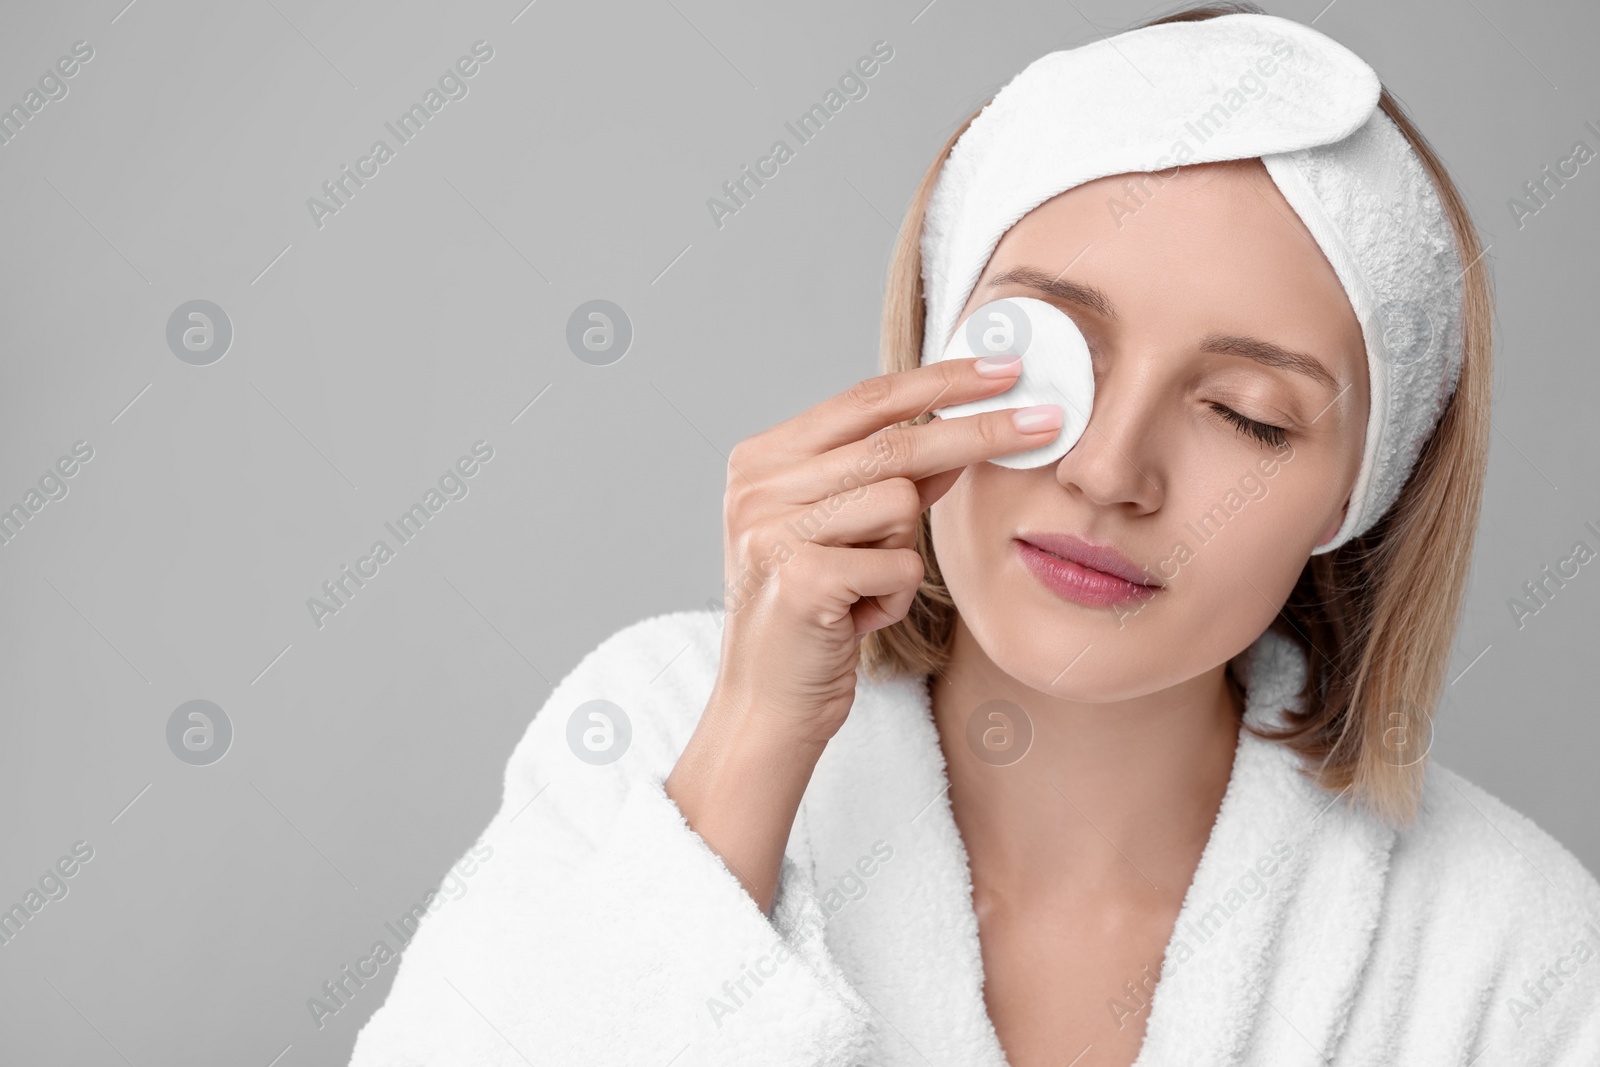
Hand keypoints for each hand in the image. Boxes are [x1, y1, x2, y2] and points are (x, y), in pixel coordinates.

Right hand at [711, 352, 1062, 746]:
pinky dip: (892, 598)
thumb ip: (893, 478)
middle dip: (980, 432)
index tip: (1003, 371)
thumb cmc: (811, 619)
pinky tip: (855, 620)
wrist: (765, 708)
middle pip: (895, 443)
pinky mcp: (798, 581)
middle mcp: (757, 487)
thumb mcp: (848, 534)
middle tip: (1049, 423)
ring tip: (863, 590)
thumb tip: (963, 426)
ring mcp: (771, 531)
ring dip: (901, 555)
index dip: (940, 380)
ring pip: (900, 505)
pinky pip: (899, 566)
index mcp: (763, 461)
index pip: (865, 399)